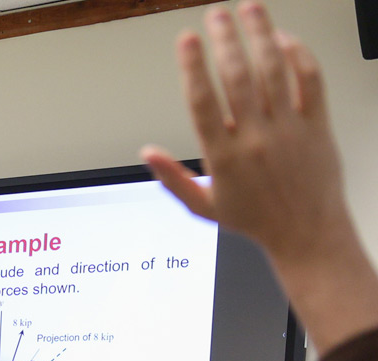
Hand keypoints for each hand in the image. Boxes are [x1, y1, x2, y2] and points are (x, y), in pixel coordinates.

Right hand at [143, 2, 346, 259]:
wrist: (307, 234)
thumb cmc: (257, 221)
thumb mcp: (203, 206)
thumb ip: (172, 178)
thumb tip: (147, 153)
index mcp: (224, 158)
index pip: (203, 102)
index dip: (192, 67)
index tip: (186, 41)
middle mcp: (257, 139)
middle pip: (238, 77)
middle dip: (225, 40)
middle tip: (215, 16)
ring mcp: (289, 130)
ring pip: (274, 71)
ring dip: (261, 34)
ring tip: (250, 10)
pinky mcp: (317, 126)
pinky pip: (310, 82)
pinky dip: (299, 56)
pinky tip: (284, 40)